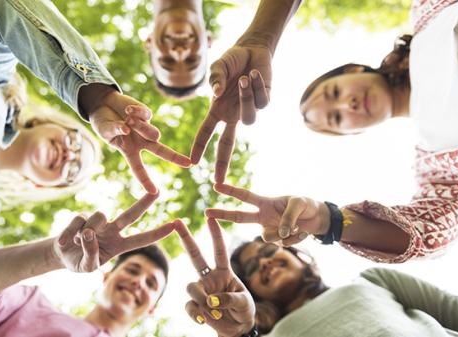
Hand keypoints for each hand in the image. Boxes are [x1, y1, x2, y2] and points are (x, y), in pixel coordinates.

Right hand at [53, 193, 177, 272]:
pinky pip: (78, 222)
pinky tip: (64, 243)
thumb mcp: (87, 266)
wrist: (61, 255)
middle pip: (131, 215)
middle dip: (144, 203)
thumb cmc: (80, 261)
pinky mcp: (81, 217)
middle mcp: (112, 230)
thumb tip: (88, 233)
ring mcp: (97, 222)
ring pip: (99, 217)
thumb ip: (91, 253)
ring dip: (87, 232)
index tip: (174, 225)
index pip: (141, 239)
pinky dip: (69, 235)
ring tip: (77, 243)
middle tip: (158, 192)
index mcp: (119, 245)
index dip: (157, 233)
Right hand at [87, 90, 191, 193]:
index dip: (146, 180)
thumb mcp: (104, 130)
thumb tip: (127, 128)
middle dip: (175, 157)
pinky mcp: (146, 113)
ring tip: (128, 120)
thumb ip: (114, 130)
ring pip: (153, 133)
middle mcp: (141, 141)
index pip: (138, 169)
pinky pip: (147, 115)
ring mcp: (145, 128)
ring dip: (141, 128)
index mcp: (130, 151)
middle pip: (161, 151)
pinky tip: (128, 110)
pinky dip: (137, 112)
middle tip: (188, 164)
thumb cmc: (103, 123)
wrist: (104, 105)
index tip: (154, 192)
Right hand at [175, 218, 254, 336]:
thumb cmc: (244, 310)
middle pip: (195, 255)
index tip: (210, 218)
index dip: (215, 234)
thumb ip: (230, 299)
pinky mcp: (196, 305)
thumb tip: (211, 301)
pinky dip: (196, 314)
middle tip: (177, 222)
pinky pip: (189, 306)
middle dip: (186, 238)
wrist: (237, 328)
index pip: (219, 250)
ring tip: (214, 312)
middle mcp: (210, 277)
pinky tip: (204, 320)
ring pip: (191, 287)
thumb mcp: (244, 303)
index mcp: (225, 271)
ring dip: (201, 299)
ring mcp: (201, 290)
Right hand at [191, 45, 271, 182]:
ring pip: (249, 119)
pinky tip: (254, 73)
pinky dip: (257, 86)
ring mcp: (249, 110)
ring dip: (246, 98)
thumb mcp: (217, 67)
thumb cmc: (231, 60)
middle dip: (222, 163)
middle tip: (219, 181)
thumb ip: (215, 80)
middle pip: (226, 144)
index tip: (192, 163)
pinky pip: (262, 102)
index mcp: (217, 110)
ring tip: (244, 78)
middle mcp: (232, 114)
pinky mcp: (265, 101)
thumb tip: (217, 94)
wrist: (252, 49)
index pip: (206, 132)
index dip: (199, 147)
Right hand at [206, 184, 328, 245]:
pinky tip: (302, 232)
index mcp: (266, 203)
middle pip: (239, 217)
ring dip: (285, 233)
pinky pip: (283, 243)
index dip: (231, 191)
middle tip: (207, 212)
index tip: (216, 185)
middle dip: (223, 214)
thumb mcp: (299, 204)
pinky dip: (295, 238)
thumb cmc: (307, 205)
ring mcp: (270, 229)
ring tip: (298, 226)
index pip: (245, 196)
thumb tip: (279, 234)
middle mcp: (264, 217)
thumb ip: (286, 218)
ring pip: (268, 237)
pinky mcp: (279, 240)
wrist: (318, 219)